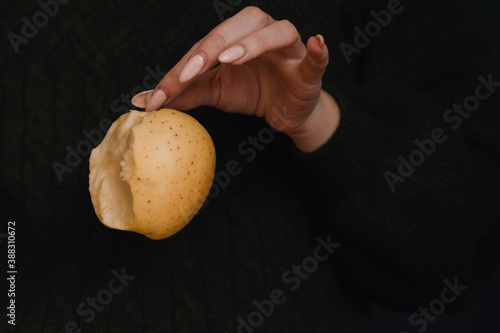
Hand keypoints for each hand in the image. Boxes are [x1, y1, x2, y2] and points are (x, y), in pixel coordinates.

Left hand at [132, 6, 339, 151]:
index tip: (161, 93)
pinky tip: (315, 43)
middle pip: (243, 23)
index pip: (208, 44)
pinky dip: (317, 51)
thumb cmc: (253, 93)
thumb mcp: (216, 93)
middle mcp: (263, 35)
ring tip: (232, 59)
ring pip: (277, 32)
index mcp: (238, 38)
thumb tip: (145, 99)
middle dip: (216, 44)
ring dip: (254, 43)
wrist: (286, 113)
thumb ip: (186, 92)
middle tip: (193, 69)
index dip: (185, 65)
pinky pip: (316, 57)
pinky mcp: (309, 70)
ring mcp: (289, 50)